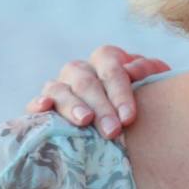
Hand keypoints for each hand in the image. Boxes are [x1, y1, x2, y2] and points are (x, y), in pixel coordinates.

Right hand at [25, 45, 167, 138]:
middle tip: (112, 131)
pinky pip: (36, 100)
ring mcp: (60, 84)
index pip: (112, 70)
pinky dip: (37, 102)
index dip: (120, 93)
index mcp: (107, 58)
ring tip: (85, 121)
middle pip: (87, 83)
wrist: (126, 116)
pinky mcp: (44, 103)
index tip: (129, 117)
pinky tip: (44, 107)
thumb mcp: (152, 82)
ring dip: (72, 106)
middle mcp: (81, 69)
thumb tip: (132, 70)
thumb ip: (149, 72)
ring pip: (60, 89)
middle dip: (101, 108)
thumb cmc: (143, 97)